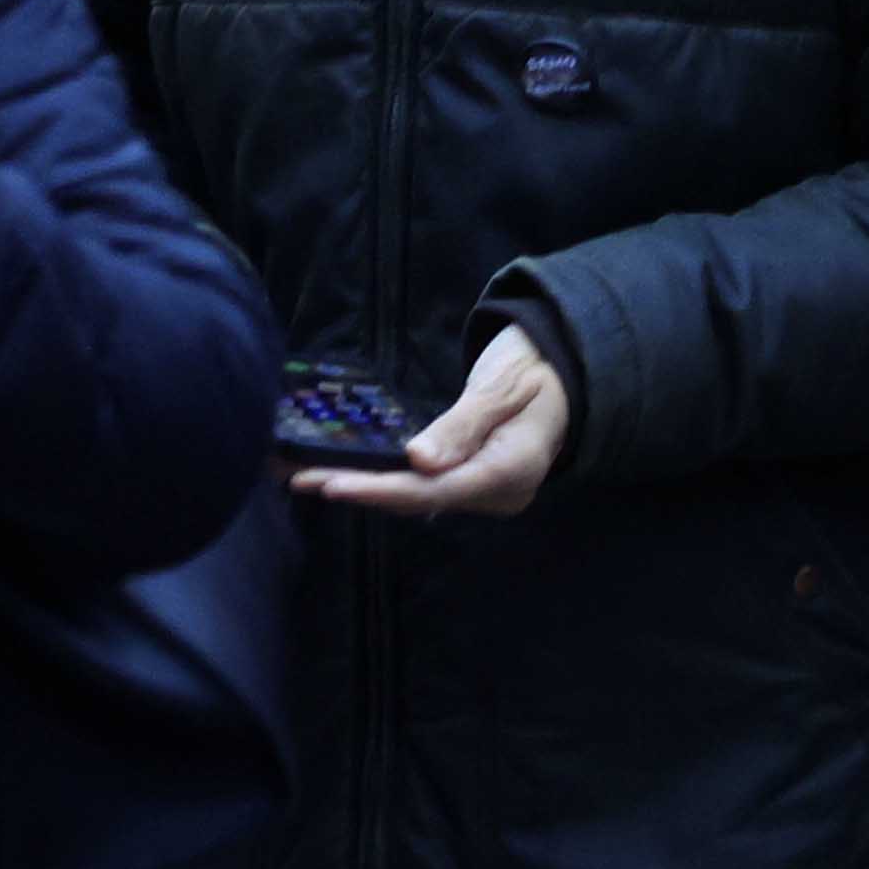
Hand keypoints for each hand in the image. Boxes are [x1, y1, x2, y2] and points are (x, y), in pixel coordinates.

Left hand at [298, 325, 571, 518]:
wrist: (568, 372)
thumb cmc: (538, 369)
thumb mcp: (504, 384)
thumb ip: (463, 424)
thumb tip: (418, 461)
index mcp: (512, 470)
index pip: (434, 490)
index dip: (379, 490)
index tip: (332, 484)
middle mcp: (498, 493)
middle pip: (419, 499)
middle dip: (360, 490)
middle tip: (299, 479)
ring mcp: (486, 494)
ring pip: (417, 497)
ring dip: (365, 487)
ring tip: (307, 477)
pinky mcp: (473, 485)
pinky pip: (424, 488)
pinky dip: (384, 481)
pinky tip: (347, 475)